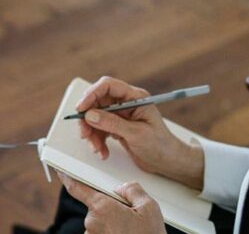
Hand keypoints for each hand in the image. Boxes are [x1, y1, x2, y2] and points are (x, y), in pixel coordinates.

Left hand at [57, 172, 165, 233]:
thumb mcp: (148, 207)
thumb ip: (132, 190)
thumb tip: (122, 188)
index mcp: (102, 208)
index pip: (77, 189)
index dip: (68, 178)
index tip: (62, 172)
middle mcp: (92, 224)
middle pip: (96, 207)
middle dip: (109, 207)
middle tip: (129, 215)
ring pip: (100, 223)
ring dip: (111, 223)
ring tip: (130, 230)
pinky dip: (111, 232)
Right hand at [76, 76, 203, 189]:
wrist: (168, 161)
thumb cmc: (160, 145)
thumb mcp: (136, 134)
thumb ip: (113, 123)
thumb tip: (91, 115)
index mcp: (135, 97)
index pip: (108, 86)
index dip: (92, 94)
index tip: (81, 108)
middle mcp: (126, 103)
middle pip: (98, 101)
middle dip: (89, 118)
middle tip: (85, 133)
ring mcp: (121, 115)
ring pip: (96, 117)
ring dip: (92, 133)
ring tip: (97, 148)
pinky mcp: (117, 126)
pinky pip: (99, 128)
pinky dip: (97, 140)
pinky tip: (103, 151)